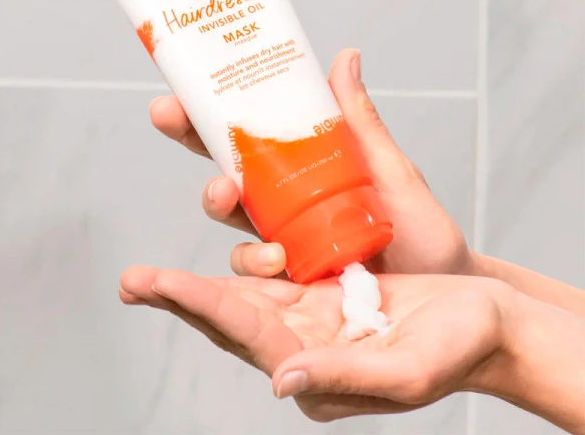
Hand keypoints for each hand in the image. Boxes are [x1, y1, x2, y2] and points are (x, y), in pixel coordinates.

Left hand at [119, 266, 513, 421]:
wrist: (483, 324)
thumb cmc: (456, 350)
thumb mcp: (403, 371)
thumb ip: (341, 375)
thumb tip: (281, 381)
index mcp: (314, 368)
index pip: (242, 332)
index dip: (194, 304)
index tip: (147, 284)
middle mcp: (303, 342)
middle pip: (230, 313)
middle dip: (180, 296)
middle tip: (133, 280)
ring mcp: (313, 313)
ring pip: (247, 289)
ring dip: (207, 274)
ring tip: (163, 262)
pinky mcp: (327, 287)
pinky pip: (279, 268)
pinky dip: (250, 253)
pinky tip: (231, 234)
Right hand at [150, 49, 472, 277]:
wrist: (443, 285)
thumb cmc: (418, 226)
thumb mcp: (388, 168)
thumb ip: (360, 122)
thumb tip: (345, 56)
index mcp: (302, 166)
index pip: (249, 133)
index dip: (210, 110)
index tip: (181, 88)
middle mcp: (284, 200)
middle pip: (226, 165)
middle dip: (192, 138)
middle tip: (172, 117)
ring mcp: (285, 237)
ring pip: (232, 215)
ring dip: (216, 199)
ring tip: (226, 193)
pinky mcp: (291, 277)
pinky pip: (256, 268)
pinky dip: (252, 261)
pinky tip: (273, 257)